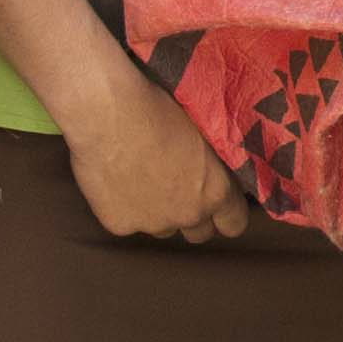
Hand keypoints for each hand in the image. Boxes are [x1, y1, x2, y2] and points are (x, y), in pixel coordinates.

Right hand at [69, 63, 249, 244]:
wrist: (109, 112)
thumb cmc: (159, 108)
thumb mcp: (203, 134)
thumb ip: (214, 166)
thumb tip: (219, 173)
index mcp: (216, 191)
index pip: (234, 224)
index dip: (225, 214)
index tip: (216, 203)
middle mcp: (189, 214)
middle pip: (199, 233)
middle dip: (192, 215)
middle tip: (178, 189)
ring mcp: (153, 223)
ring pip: (162, 227)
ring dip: (158, 212)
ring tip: (143, 177)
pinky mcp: (120, 224)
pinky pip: (127, 222)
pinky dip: (123, 207)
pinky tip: (116, 178)